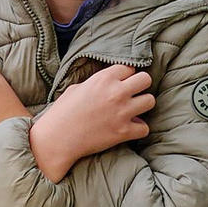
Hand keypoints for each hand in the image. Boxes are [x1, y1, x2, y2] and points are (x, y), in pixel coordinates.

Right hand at [28, 65, 154, 182]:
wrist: (57, 138)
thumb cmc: (62, 112)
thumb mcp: (77, 88)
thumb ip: (96, 83)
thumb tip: (108, 84)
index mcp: (104, 78)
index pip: (129, 67)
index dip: (126, 75)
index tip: (122, 82)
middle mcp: (116, 92)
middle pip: (146, 79)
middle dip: (141, 86)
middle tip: (133, 93)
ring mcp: (122, 112)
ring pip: (150, 101)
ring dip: (142, 106)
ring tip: (133, 110)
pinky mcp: (124, 132)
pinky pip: (145, 128)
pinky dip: (139, 129)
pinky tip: (130, 128)